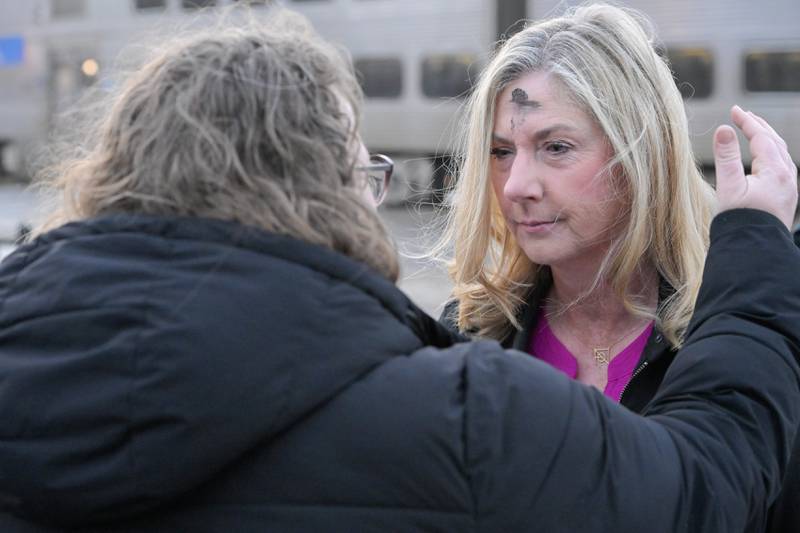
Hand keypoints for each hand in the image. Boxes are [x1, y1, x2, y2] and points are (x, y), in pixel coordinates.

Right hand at [714, 105, 797, 228]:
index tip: (734, 110)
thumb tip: (724, 129)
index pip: (761, 137)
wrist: (754, 249)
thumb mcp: (729, 187)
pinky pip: (782, 167)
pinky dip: (772, 154)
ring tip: (754, 131)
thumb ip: (726, 157)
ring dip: (767, 139)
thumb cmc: (739, 221)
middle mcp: (787, 177)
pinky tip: (765, 158)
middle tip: (743, 115)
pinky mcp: (786, 198)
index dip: (747, 122)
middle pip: (775, 142)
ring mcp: (789, 188)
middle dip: (759, 126)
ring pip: (781, 154)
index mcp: (775, 171)